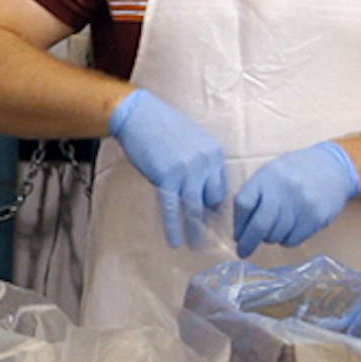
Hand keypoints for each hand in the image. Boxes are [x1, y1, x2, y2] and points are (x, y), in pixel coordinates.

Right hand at [109, 89, 227, 247]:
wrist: (139, 115)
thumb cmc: (162, 125)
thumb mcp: (191, 140)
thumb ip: (200, 162)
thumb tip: (200, 187)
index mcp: (214, 154)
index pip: (221, 187)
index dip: (215, 205)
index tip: (211, 218)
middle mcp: (206, 163)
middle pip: (213, 199)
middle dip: (209, 218)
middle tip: (206, 235)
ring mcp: (187, 170)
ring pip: (195, 208)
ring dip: (196, 230)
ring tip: (196, 246)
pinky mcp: (167, 176)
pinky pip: (173, 208)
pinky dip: (174, 227)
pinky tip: (174, 241)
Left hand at [233, 141, 360, 258]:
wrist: (333, 166)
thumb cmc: (294, 172)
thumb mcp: (270, 173)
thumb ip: (254, 195)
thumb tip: (240, 230)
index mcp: (267, 176)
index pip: (243, 203)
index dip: (238, 223)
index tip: (237, 235)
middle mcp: (284, 189)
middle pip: (259, 225)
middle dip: (248, 243)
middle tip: (243, 251)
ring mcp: (302, 203)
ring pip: (276, 235)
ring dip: (270, 238)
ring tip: (276, 228)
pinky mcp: (317, 217)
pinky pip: (293, 240)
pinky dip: (287, 240)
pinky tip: (291, 229)